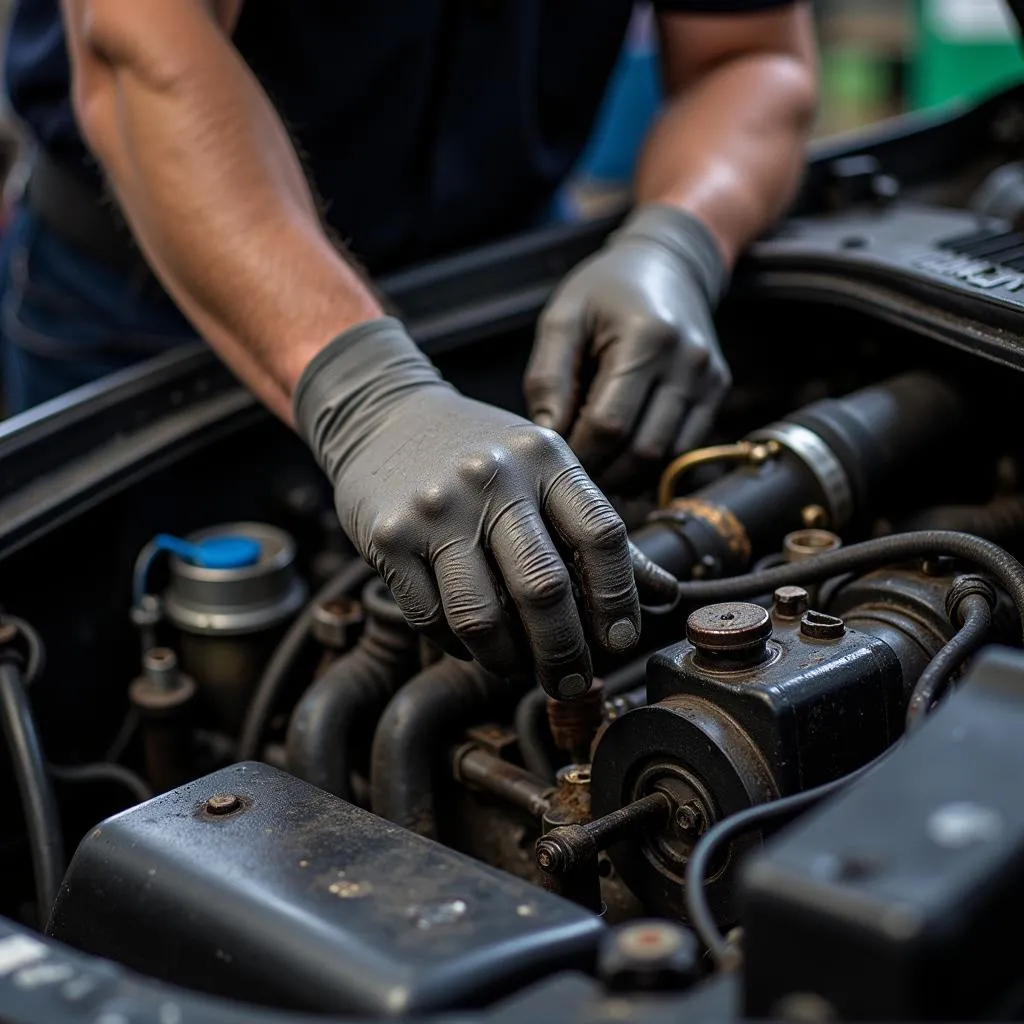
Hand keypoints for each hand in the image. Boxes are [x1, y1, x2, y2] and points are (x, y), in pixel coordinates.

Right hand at [295, 318, 675, 698]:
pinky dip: (458, 647)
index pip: (601, 535)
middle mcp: (492, 478)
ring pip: (482, 617)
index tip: (620, 642)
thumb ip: (598, 532)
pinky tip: (471, 643)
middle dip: (565, 653)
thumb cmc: (478, 451)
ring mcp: (436, 508)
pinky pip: (431, 619)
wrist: (384, 415)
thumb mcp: (544, 470)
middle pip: (543, 588)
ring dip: (508, 662)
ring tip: (518, 669)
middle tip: (570, 682)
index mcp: (545, 457)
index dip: (619, 600)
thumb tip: (665, 595)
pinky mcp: (388, 537)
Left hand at [526, 204, 730, 488]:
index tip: (555, 458)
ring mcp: (708, 378)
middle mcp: (686, 362)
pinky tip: (623, 456)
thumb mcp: (563, 319)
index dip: (579, 453)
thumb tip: (548, 436)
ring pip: (668, 457)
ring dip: (628, 474)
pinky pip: (685, 447)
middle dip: (603, 470)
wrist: (668, 263)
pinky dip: (651, 463)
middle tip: (573, 471)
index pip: (610, 423)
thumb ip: (548, 378)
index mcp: (646, 338)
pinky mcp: (717, 390)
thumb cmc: (605, 290)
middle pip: (643, 449)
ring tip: (596, 465)